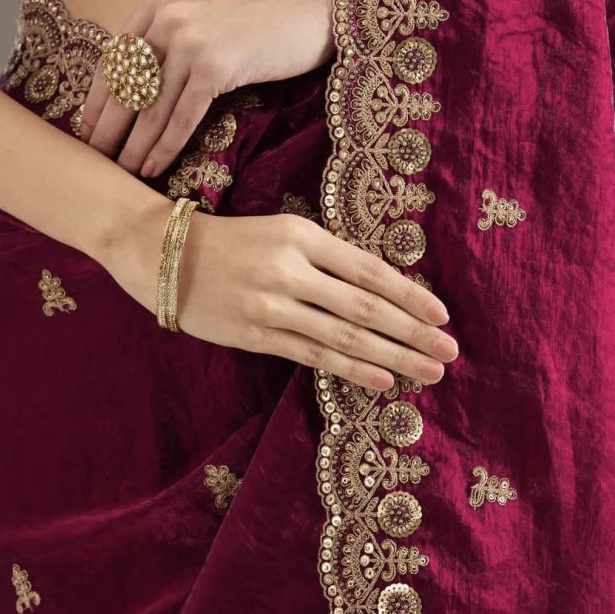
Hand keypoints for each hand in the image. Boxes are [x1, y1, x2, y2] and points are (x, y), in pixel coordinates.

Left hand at [80, 0, 341, 178]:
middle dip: (108, 129)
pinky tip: (155, 166)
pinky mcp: (215, 66)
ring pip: (150, 107)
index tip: (86, 132)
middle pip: (125, 85)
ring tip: (123, 173)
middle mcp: (165, 17)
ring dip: (134, 146)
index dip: (97, 102)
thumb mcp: (202, 18)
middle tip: (95, 161)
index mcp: (156, 3)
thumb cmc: (260, 22)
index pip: (114, 60)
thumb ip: (167, 41)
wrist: (309, 9)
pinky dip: (166, 146)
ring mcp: (190, 41)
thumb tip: (135, 90)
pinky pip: (182, 117)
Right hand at [109, 200, 457, 391]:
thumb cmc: (234, 242)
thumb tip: (382, 292)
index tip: (442, 315)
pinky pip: (312, 355)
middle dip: (413, 332)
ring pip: (344, 336)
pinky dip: (350, 370)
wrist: (164, 255)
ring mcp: (272, 304)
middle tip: (449, 352)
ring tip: (427, 372)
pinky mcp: (253, 334)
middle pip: (365, 307)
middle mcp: (291, 269)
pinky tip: (381, 380)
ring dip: (392, 357)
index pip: (370, 270)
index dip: (410, 295)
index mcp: (303, 235)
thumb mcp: (284, 232)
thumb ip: (327, 258)